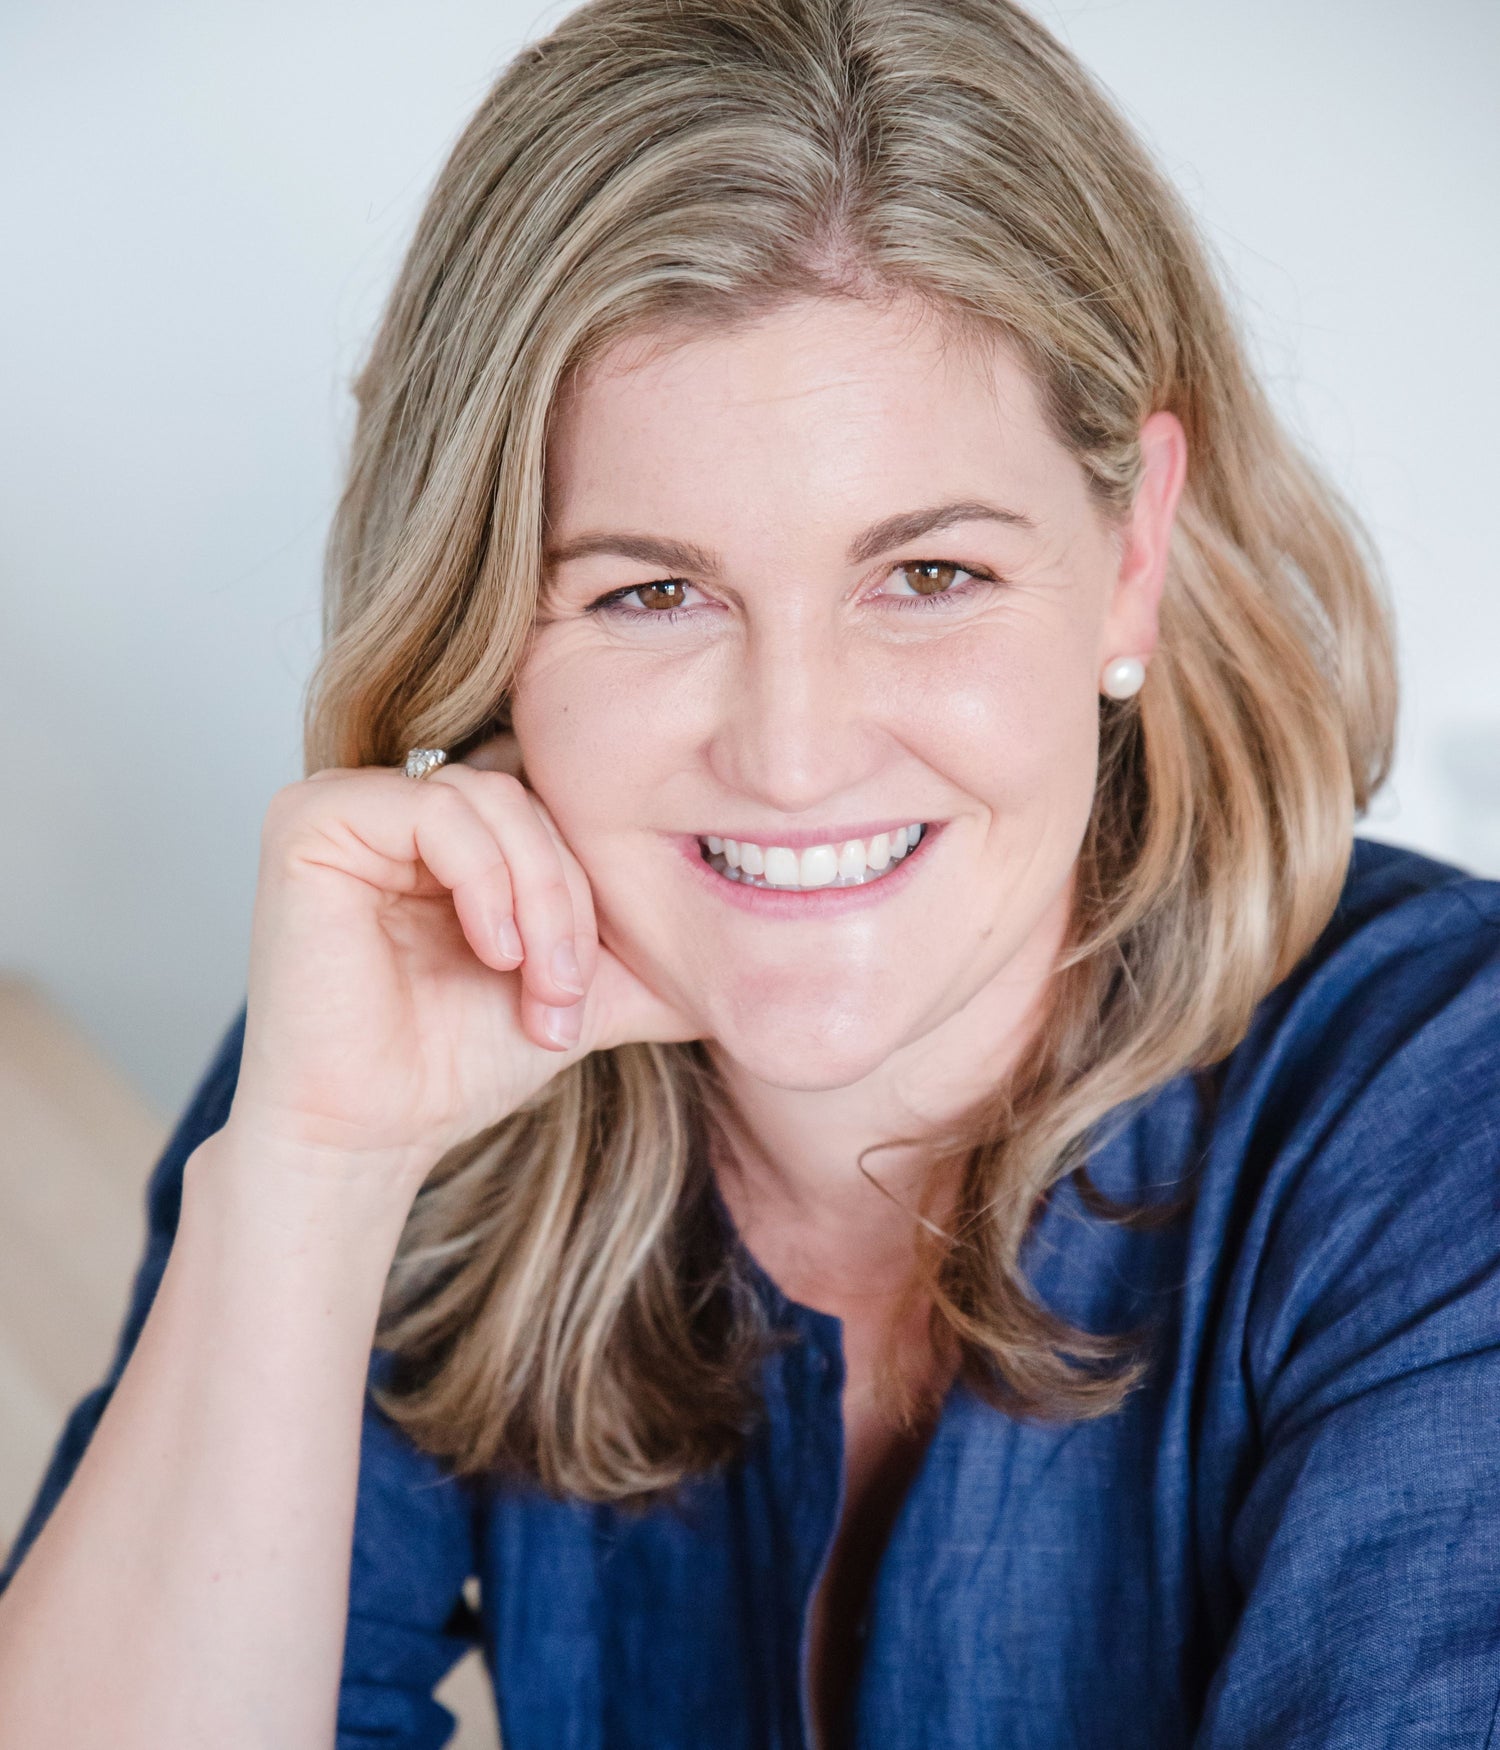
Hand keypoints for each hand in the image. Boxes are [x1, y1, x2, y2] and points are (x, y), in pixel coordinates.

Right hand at [222, 732, 700, 1191]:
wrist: (370, 1136)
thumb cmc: (457, 1064)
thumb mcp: (583, 991)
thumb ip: (650, 953)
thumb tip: (762, 950)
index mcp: (456, 828)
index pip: (558, 800)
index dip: (593, 881)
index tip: (591, 980)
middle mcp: (401, 802)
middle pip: (533, 796)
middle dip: (572, 900)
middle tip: (567, 991)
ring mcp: (353, 803)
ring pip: (496, 800)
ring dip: (541, 900)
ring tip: (536, 984)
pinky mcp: (312, 819)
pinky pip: (435, 810)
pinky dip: (486, 882)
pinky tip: (493, 952)